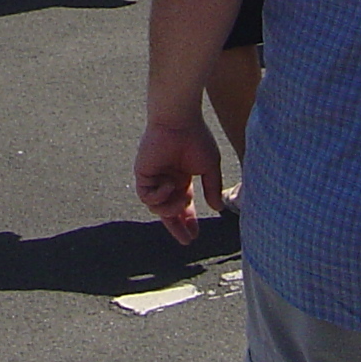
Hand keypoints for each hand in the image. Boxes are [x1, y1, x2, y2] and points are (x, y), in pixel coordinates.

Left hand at [134, 116, 225, 242]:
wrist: (178, 121)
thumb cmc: (195, 139)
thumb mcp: (210, 167)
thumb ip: (212, 188)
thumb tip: (217, 208)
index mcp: (182, 179)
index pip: (182, 206)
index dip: (188, 221)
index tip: (194, 235)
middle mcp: (167, 180)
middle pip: (168, 212)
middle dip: (176, 227)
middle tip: (186, 240)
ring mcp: (154, 178)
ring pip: (157, 208)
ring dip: (171, 208)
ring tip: (183, 197)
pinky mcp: (142, 174)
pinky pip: (147, 197)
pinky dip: (159, 196)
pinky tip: (170, 184)